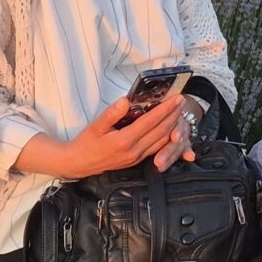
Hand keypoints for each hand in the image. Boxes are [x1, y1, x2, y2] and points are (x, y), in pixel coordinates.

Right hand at [41, 87, 191, 178]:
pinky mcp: (136, 161)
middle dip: (173, 115)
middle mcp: (134, 151)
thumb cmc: (86, 143)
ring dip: (173, 126)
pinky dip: (166, 137)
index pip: (151, 122)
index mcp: (124, 140)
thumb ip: (111, 113)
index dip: (165, 109)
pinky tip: (170, 129)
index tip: (176, 98)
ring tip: (178, 112)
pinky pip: (157, 148)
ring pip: (161, 141)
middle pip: (161, 131)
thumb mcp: (95, 126)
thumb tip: (125, 101)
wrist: (78, 164)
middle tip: (182, 101)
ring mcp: (136, 157)